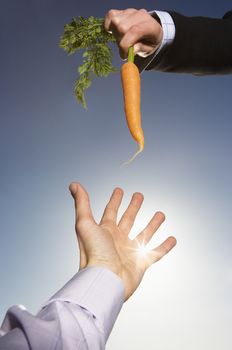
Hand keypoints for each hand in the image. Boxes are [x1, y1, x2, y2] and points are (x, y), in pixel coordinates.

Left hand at [69, 183, 175, 300]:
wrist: (104, 281)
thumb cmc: (94, 253)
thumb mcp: (85, 224)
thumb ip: (82, 204)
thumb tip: (73, 184)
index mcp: (105, 231)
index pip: (110, 211)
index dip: (115, 200)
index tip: (119, 189)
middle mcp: (117, 240)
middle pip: (128, 219)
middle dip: (133, 206)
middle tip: (140, 194)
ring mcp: (130, 252)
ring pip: (144, 234)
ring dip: (152, 224)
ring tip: (161, 214)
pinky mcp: (141, 264)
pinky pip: (156, 253)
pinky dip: (165, 247)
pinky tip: (173, 239)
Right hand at [104, 8, 162, 58]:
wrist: (151, 30)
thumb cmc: (149, 42)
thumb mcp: (148, 49)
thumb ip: (140, 48)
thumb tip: (131, 50)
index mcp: (149, 26)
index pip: (134, 31)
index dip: (125, 45)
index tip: (124, 55)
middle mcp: (140, 16)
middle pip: (122, 28)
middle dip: (121, 41)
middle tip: (125, 48)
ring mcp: (131, 12)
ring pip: (115, 22)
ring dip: (116, 34)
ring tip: (122, 39)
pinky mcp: (123, 11)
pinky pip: (110, 15)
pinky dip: (108, 24)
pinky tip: (113, 31)